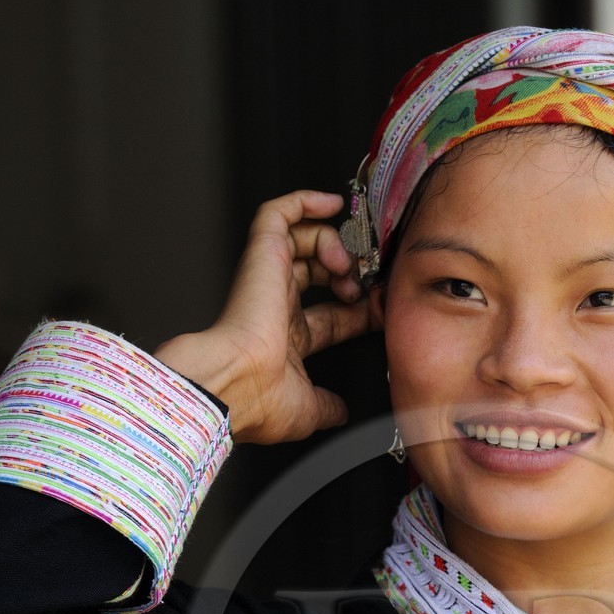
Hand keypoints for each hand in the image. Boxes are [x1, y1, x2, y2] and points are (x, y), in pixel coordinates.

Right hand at [154, 190, 376, 443]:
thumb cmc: (258, 398)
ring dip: (334, 246)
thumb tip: (340, 411)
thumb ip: (328, 407)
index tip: (380, 311)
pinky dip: (306, 202)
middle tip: (367, 284)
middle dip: (349, 274)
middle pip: (317, 272)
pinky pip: (279, 212)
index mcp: (285, 338)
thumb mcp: (309, 409)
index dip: (359, 309)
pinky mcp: (261, 254)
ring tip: (347, 267)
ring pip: (302, 240)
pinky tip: (331, 204)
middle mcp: (275, 305)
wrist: (233, 383)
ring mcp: (267, 278)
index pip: (330, 313)